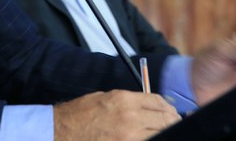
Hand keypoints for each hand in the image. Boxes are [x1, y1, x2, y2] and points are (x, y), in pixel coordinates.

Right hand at [54, 89, 179, 140]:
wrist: (61, 132)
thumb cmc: (79, 115)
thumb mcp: (105, 98)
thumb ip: (128, 101)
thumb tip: (148, 106)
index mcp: (124, 99)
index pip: (158, 101)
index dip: (167, 107)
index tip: (171, 111)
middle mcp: (130, 117)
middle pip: (164, 119)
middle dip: (172, 120)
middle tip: (175, 122)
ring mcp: (129, 137)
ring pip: (161, 134)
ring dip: (166, 132)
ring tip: (167, 131)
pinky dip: (153, 139)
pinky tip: (154, 137)